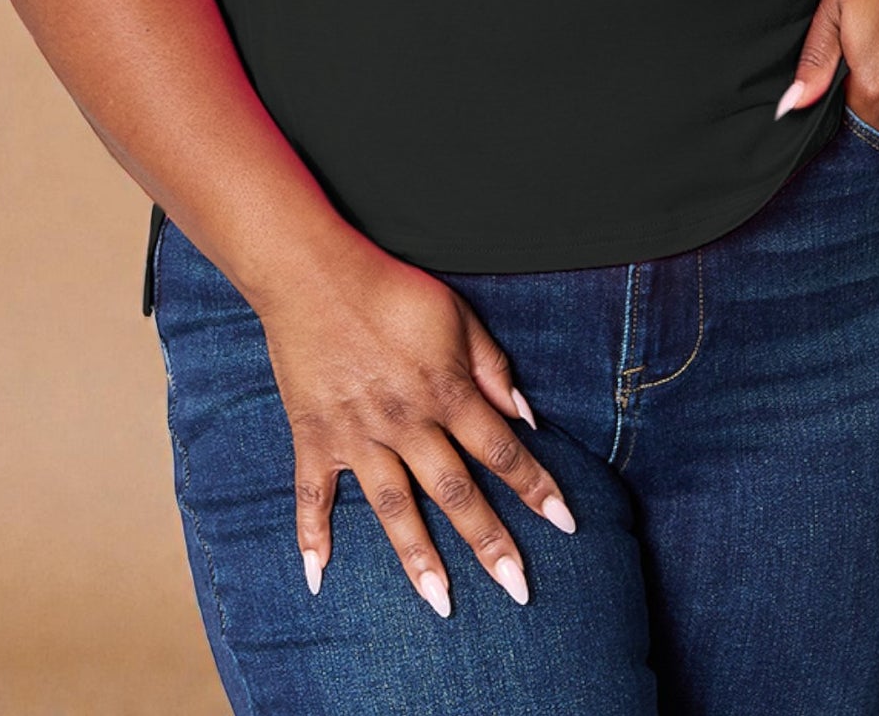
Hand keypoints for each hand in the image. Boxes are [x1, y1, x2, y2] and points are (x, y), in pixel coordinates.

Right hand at [254, 246, 576, 618]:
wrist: (314, 273)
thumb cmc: (393, 289)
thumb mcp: (458, 315)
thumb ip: (492, 367)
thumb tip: (526, 416)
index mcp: (446, 392)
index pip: (502, 450)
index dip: (536, 486)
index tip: (566, 525)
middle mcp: (406, 422)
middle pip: (456, 491)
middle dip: (491, 542)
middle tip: (519, 591)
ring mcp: (358, 434)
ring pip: (394, 508)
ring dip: (419, 558)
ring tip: (441, 604)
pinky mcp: (315, 435)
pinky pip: (313, 495)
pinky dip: (311, 537)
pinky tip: (317, 578)